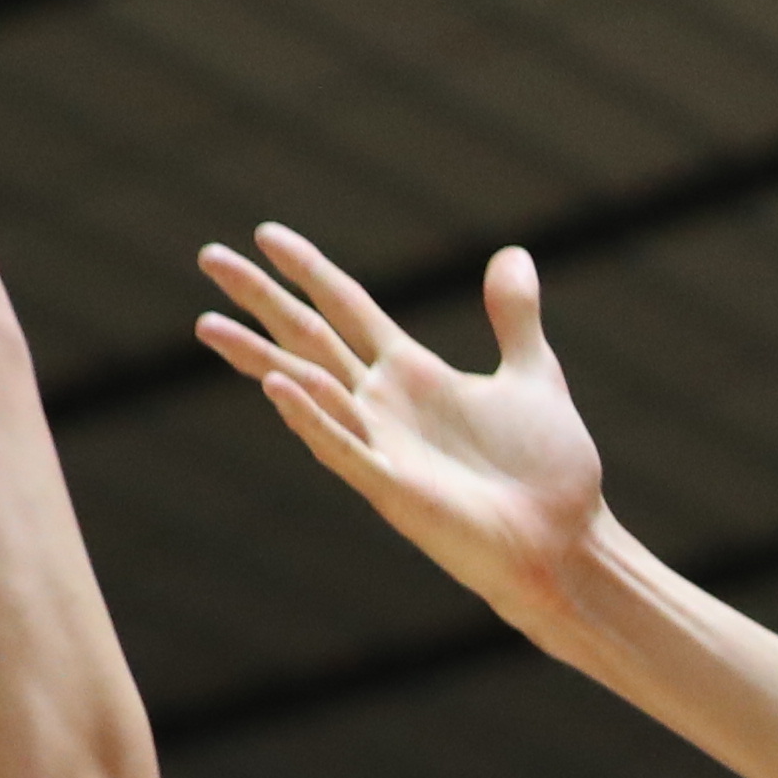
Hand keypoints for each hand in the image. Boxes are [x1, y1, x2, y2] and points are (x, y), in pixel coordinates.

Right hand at [195, 230, 609, 619]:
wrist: (567, 543)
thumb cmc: (548, 471)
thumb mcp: (534, 375)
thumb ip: (514, 317)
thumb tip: (514, 253)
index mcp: (413, 374)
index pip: (346, 308)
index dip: (309, 271)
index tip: (266, 234)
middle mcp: (385, 405)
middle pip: (309, 338)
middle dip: (261, 300)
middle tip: (209, 256)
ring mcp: (383, 446)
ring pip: (308, 390)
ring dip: (259, 358)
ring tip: (210, 324)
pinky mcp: (395, 490)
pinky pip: (343, 449)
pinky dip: (312, 417)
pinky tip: (278, 385)